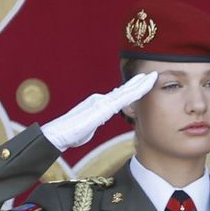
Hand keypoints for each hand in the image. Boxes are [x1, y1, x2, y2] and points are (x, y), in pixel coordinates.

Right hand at [40, 72, 157, 151]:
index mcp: (99, 105)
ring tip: (151, 76)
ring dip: (140, 84)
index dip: (132, 90)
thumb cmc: (70, 135)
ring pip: (126, 92)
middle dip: (138, 83)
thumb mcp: (87, 128)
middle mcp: (101, 100)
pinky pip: (124, 98)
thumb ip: (95, 122)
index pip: (119, 96)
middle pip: (124, 91)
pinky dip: (136, 91)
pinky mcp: (103, 108)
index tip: (142, 85)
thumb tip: (96, 121)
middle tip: (150, 75)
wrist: (57, 135)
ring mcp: (103, 102)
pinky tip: (145, 87)